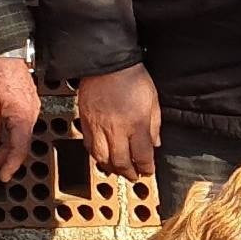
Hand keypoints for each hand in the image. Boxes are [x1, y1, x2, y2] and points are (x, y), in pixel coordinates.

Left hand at [0, 53, 41, 181]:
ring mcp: (29, 108)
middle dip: (3, 159)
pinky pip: (19, 126)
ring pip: (18, 135)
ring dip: (4, 147)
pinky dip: (8, 136)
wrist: (4, 51)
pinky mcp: (25, 103)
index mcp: (21, 116)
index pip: (19, 148)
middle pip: (19, 144)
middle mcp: (30, 114)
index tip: (4, 176)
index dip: (11, 164)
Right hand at [77, 63, 160, 179]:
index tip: (148, 171)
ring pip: (102, 158)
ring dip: (111, 168)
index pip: (142, 156)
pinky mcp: (85, 122)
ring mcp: (98, 127)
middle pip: (121, 162)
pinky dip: (96, 156)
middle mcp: (116, 129)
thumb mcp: (152, 100)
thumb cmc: (131, 77)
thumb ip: (154, 125)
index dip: (146, 168)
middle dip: (129, 173)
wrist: (106, 63)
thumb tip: (155, 143)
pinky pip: (89, 146)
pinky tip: (103, 156)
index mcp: (136, 123)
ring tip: (118, 169)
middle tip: (134, 176)